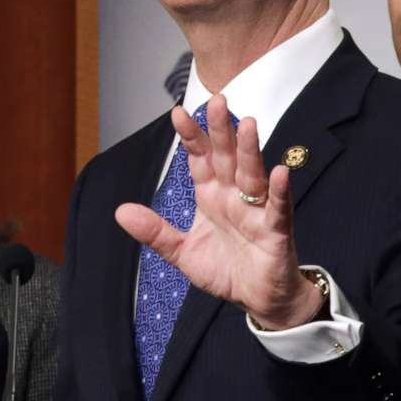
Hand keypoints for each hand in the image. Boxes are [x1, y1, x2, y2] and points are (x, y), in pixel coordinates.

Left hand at [115, 94, 323, 329]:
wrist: (259, 301)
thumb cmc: (226, 271)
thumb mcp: (182, 253)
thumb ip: (155, 232)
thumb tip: (120, 212)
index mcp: (211, 197)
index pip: (200, 160)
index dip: (191, 138)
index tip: (177, 113)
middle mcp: (234, 198)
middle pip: (227, 158)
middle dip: (221, 131)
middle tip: (217, 100)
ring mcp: (257, 212)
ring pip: (253, 176)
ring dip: (251, 151)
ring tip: (248, 124)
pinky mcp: (276, 231)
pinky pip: (279, 208)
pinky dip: (280, 191)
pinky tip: (279, 172)